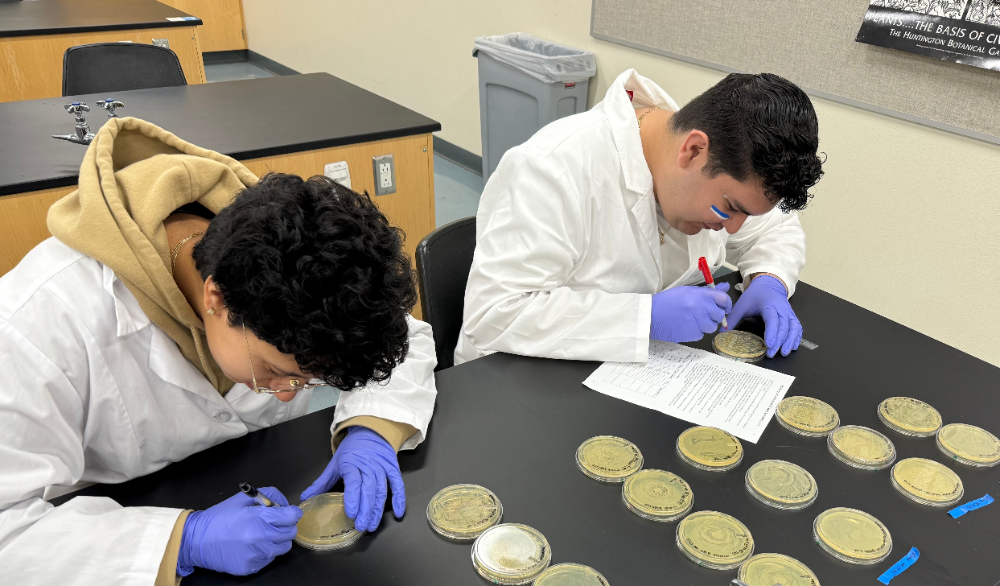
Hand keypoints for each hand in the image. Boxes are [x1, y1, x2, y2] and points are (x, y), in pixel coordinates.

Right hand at [177, 487, 301, 576]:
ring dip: (277, 540)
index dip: (291, 512)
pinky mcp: (251, 567)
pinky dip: (265, 552)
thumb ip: (268, 496)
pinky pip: (270, 559)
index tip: (286, 513)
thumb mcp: (243, 498)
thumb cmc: (220, 518)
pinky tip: (251, 546)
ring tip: (261, 535)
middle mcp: (261, 538)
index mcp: (259, 518)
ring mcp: (257, 555)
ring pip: (283, 548)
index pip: (292, 516)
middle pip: (291, 533)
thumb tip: (284, 504)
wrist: (196, 540)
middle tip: (273, 523)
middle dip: (285, 526)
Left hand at [300, 426, 404, 531]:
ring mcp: (382, 468)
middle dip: (366, 510)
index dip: (352, 498)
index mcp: (351, 464)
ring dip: (378, 509)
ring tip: (372, 525)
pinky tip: (398, 512)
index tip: (351, 513)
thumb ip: (321, 482)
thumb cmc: (351, 449)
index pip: (353, 482)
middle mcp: (368, 466)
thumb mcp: (335, 463)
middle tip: (361, 526)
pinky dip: (399, 499)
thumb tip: (305, 498)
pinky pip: (398, 485)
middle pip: (368, 490)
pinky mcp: (393, 469)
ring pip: (382, 490)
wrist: (371, 432)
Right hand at [650, 283, 731, 342]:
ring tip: (694, 320)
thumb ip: (707, 291)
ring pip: (712, 326)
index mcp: (699, 295)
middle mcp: (700, 309)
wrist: (651, 316)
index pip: (723, 299)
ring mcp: (697, 323)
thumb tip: (725, 287)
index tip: (724, 306)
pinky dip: (698, 331)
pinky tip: (687, 326)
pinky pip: (703, 334)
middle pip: (720, 314)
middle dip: (716, 314)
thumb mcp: (687, 291)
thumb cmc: (668, 301)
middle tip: (706, 313)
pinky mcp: (693, 335)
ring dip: (707, 324)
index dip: (726, 303)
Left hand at [728, 275, 800, 357]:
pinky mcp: (792, 316)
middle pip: (783, 326)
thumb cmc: (755, 295)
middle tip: (771, 353)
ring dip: (790, 341)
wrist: (769, 285)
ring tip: (783, 353)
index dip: (771, 332)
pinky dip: (796, 337)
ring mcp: (788, 313)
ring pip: (793, 327)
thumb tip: (723, 332)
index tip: (768, 344)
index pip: (772, 320)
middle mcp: (781, 309)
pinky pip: (797, 327)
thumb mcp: (742, 304)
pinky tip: (792, 347)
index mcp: (768, 305)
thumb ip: (733, 318)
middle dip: (779, 341)